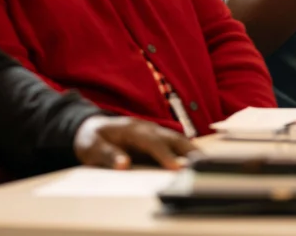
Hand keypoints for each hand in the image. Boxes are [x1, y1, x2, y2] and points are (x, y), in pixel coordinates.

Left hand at [73, 116, 196, 170]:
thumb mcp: (92, 148)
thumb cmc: (91, 139)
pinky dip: (186, 148)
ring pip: (176, 138)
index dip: (166, 155)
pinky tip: (195, 158)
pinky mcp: (154, 136)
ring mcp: (152, 130)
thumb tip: (124, 164)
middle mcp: (146, 128)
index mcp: (131, 130)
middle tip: (203, 163)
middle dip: (188, 150)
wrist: (90, 127)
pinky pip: (173, 141)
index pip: (153, 143)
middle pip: (171, 137)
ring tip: (205, 162)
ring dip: (191, 149)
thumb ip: (107, 155)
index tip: (178, 168)